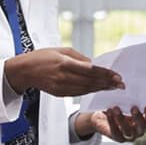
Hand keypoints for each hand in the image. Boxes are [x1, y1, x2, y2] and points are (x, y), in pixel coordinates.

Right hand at [5, 47, 122, 97]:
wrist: (24, 71)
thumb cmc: (42, 57)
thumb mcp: (62, 50)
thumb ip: (80, 58)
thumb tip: (95, 65)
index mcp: (64, 63)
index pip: (90, 70)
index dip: (105, 74)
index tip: (117, 76)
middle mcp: (64, 77)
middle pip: (91, 82)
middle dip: (108, 83)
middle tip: (121, 84)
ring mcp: (62, 87)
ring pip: (87, 90)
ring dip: (102, 88)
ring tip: (114, 87)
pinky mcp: (60, 94)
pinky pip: (79, 93)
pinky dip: (91, 91)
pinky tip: (99, 89)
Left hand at [77, 105, 145, 142]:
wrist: (104, 119)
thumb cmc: (119, 109)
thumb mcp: (126, 104)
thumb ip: (130, 100)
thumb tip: (130, 88)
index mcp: (143, 122)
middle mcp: (138, 131)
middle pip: (141, 126)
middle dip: (137, 117)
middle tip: (134, 108)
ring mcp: (128, 136)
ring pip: (127, 130)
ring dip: (121, 119)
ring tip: (116, 108)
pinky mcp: (117, 138)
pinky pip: (114, 130)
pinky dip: (111, 120)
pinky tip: (109, 111)